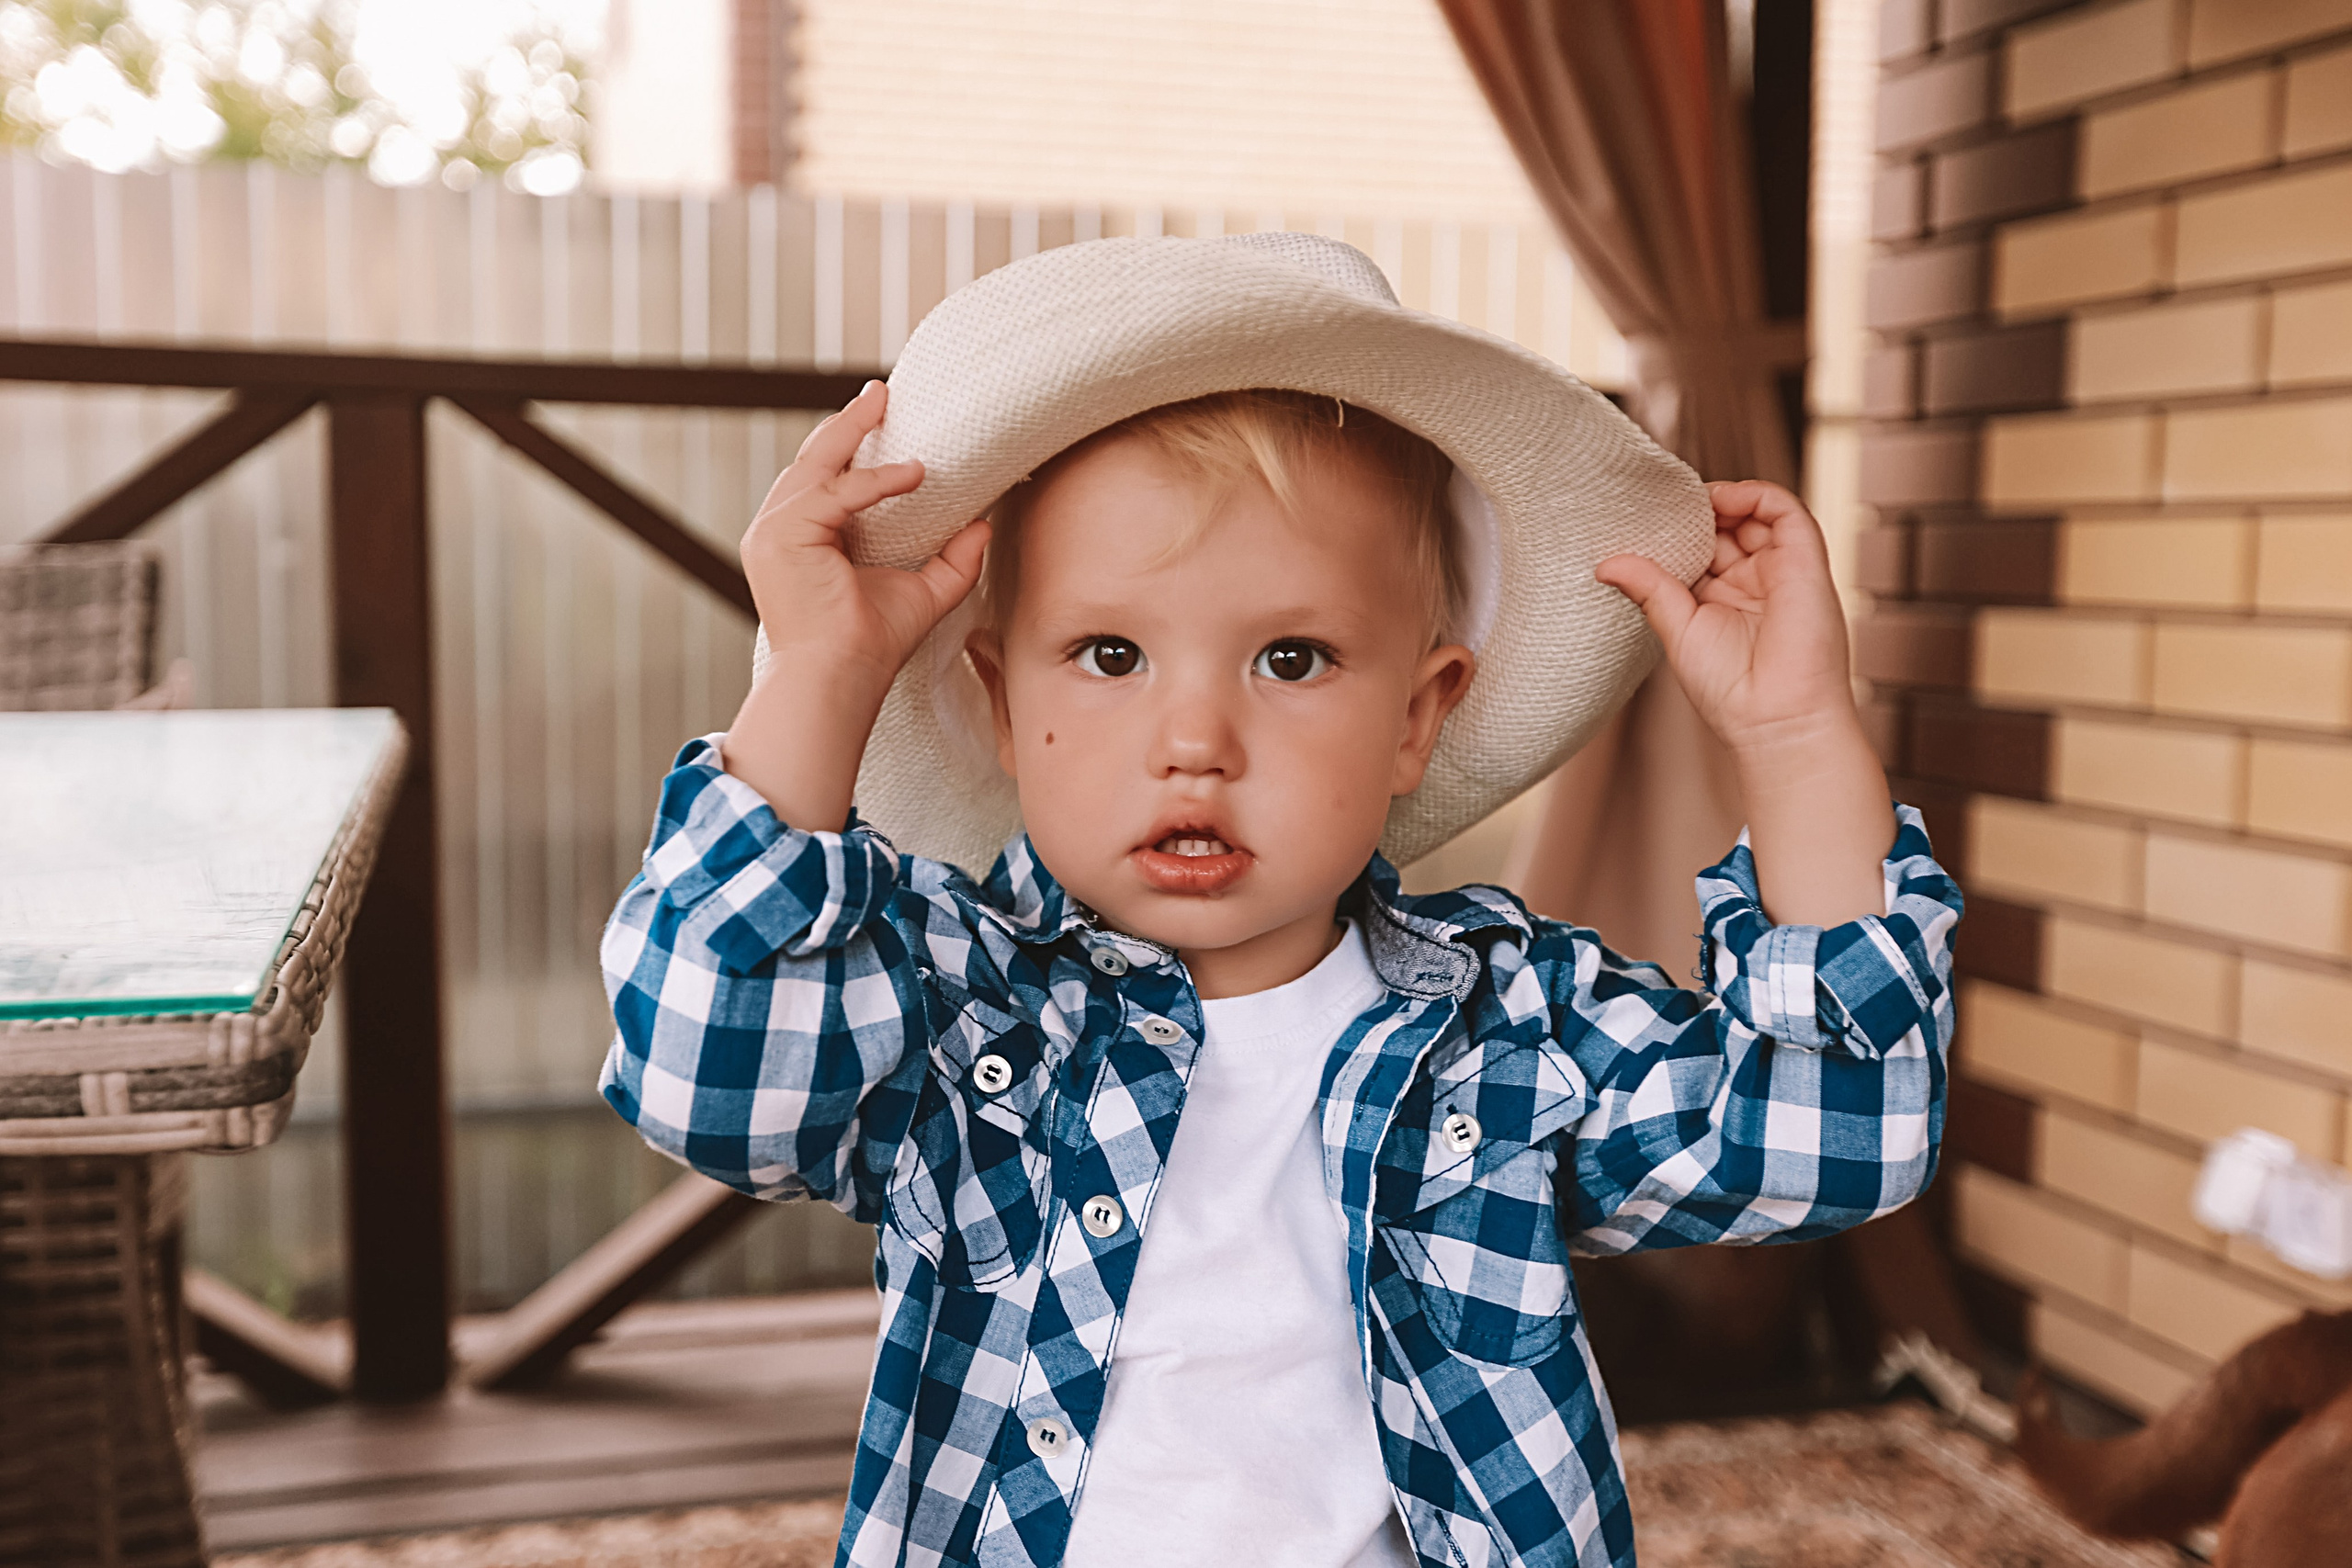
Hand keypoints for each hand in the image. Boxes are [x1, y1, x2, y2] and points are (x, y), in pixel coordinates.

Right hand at [723, 381, 988, 831]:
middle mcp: (780, 531)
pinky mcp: (782, 537)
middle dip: (847, 424)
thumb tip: (985, 523)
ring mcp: (774, 532)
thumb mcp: (924, 592)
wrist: (841, 681)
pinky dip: (874, 480)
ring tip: (882, 401)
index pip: (826, 481)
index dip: (852, 448)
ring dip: (851, 430)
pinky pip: (835, 494)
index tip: (883, 418)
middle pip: (813, 462)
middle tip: (879, 392)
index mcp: (804, 540)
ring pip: (817, 466)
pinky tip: (914, 473)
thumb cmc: (871, 647)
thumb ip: (954, 559)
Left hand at [1597, 481, 1892, 927]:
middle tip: (1661, 503)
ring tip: (1690, 499)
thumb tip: (1605, 563)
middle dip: (1696, 511)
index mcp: (1720, 600)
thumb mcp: (1676, 630)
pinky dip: (1755, 494)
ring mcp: (1780, 570)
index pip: (1699, 550)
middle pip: (1725, 528)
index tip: (1641, 518)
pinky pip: (1786, 511)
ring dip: (1724, 498)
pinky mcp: (1806, 562)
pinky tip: (1722, 497)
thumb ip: (1649, 589)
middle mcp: (1752, 582)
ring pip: (1755, 514)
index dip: (1676, 530)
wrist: (1775, 718)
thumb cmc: (1729, 691)